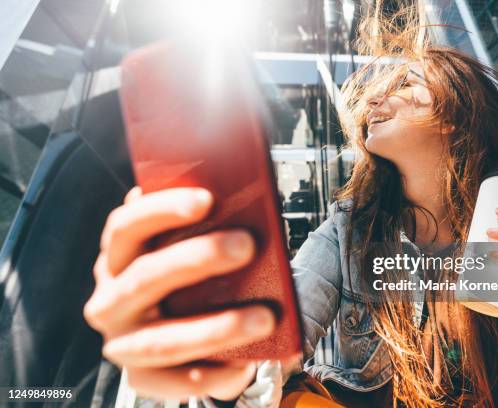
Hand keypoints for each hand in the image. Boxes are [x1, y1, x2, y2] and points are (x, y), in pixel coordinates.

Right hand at [83, 187, 275, 400]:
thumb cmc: (187, 277)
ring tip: (265, 318)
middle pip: (145, 276)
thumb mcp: (186, 247)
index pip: (125, 226)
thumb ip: (202, 228)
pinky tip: (247, 364)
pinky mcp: (141, 378)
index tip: (206, 198)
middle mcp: (111, 299)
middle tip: (247, 244)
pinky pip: (177, 381)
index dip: (161, 209)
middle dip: (198, 258)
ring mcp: (122, 342)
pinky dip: (216, 374)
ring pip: (163, 338)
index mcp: (117, 256)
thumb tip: (246, 208)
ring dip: (217, 327)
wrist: (178, 330)